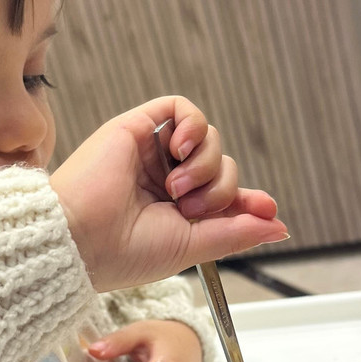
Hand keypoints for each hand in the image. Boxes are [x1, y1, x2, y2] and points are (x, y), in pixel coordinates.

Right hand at [51, 96, 287, 291]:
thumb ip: (236, 232)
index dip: (247, 198)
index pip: (224, 194)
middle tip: (190, 208)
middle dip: (220, 189)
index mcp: (175, 211)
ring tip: (177, 187)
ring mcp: (151, 154)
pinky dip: (193, 126)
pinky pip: (181, 108)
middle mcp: (164, 180)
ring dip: (206, 164)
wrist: (80, 239)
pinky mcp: (136, 128)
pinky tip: (180, 150)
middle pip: (222, 166)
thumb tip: (279, 226)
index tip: (267, 209)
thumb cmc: (125, 253)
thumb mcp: (194, 247)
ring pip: (208, 138)